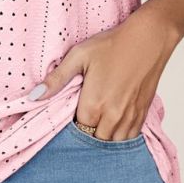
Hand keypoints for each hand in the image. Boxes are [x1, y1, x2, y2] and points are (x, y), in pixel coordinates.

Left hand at [27, 6, 177, 140]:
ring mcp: (130, 117)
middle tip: (82, 123)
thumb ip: (57, 80)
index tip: (70, 119)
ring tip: (97, 127)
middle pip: (95, 141)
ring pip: (114, 144)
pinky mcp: (142, 113)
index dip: (72, 128)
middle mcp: (113, 116)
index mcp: (93, 105)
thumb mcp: (79, 56)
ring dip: (104, 139)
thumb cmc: (113, 44)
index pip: (77, 132)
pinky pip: (130, 138)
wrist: (149, 38)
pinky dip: (120, 138)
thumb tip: (33, 97)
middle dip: (87, 137)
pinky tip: (114, 128)